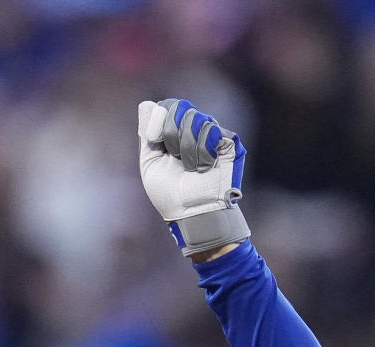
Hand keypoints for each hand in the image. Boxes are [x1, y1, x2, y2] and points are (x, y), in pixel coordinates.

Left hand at [137, 98, 249, 258]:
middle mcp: (194, 130)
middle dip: (172, 134)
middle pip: (181, 107)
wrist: (191, 213)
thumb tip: (146, 104)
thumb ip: (147, 135)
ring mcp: (212, 135)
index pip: (168, 106)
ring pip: (195, 118)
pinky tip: (204, 167)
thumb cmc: (170, 196)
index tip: (154, 139)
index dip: (159, 118)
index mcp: (175, 133)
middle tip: (175, 158)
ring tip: (191, 168)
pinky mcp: (228, 142)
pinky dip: (202, 151)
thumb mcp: (150, 165)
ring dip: (186, 148)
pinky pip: (211, 130)